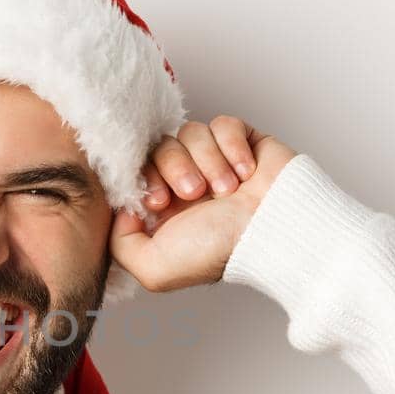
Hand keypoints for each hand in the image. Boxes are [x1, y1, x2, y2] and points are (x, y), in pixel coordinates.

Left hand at [110, 116, 295, 292]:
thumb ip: (120, 245)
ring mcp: (215, 159)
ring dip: (209, 162)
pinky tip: (246, 174)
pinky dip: (233, 148)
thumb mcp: (154, 269)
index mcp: (166, 205)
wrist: (274, 233)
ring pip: (191, 132)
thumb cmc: (219, 252)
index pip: (136, 169)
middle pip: (160, 146)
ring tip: (228, 190)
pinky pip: (223, 124)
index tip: (161, 202)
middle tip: (195, 194)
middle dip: (176, 168)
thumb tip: (121, 210)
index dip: (145, 179)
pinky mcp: (242, 141)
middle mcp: (187, 180)